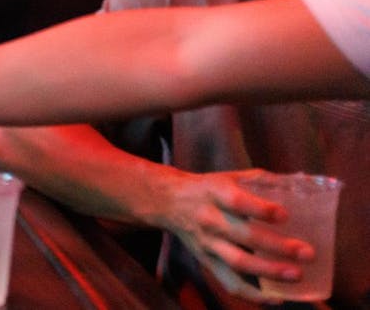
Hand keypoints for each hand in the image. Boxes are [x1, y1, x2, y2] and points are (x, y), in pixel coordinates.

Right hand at [152, 169, 313, 299]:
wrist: (168, 201)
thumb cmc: (209, 188)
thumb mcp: (229, 177)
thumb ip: (262, 181)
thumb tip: (304, 184)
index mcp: (215, 193)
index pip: (237, 202)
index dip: (261, 210)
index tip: (285, 215)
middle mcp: (210, 219)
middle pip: (243, 236)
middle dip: (277, 246)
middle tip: (307, 253)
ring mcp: (208, 244)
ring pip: (238, 262)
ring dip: (269, 272)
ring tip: (297, 275)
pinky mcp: (207, 261)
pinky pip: (229, 282)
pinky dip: (252, 295)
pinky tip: (276, 299)